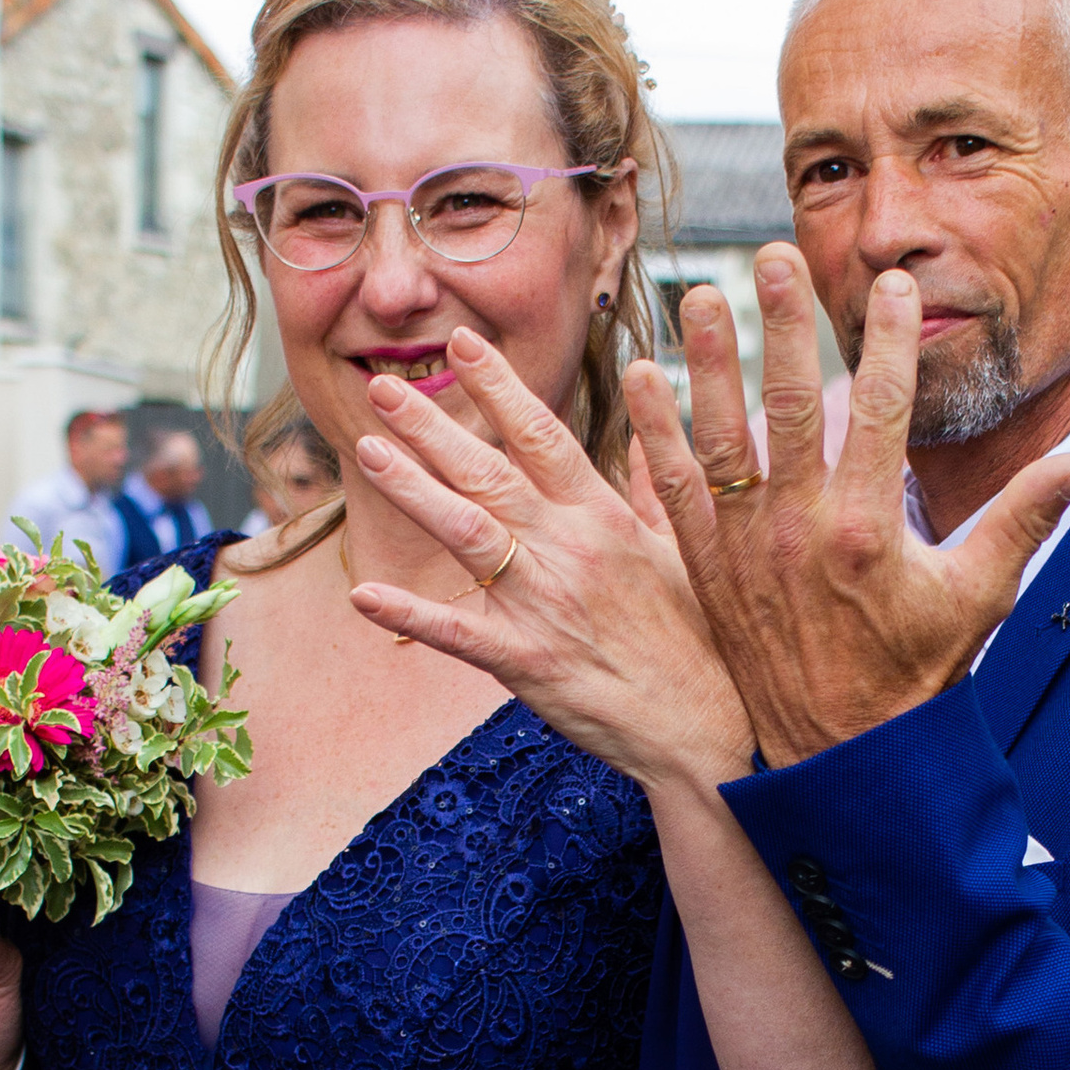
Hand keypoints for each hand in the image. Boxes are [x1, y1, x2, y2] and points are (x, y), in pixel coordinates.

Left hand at [345, 331, 749, 789]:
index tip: (462, 344)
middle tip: (383, 387)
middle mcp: (569, 549)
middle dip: (432, 426)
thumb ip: (652, 487)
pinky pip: (458, 634)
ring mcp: (545, 604)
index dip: (498, 387)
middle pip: (489, 472)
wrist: (707, 726)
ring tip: (368, 451)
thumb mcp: (684, 550)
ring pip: (467, 533)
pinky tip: (362, 595)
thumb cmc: (700, 639)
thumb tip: (644, 437)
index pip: (542, 435)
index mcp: (603, 517)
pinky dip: (410, 614)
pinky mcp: (528, 662)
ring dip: (414, 490)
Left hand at [621, 254, 1069, 766]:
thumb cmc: (917, 673)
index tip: (895, 287)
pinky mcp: (709, 569)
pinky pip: (675, 490)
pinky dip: (654, 434)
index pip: (883, 411)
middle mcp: (801, 531)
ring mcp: (746, 549)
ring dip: (708, 361)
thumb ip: (1024, 519)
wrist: (843, 755)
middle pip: (791, 405)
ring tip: (698, 292)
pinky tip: (640, 377)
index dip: (890, 343)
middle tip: (775, 254)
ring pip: (721, 437)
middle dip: (784, 323)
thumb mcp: (979, 597)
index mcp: (870, 530)